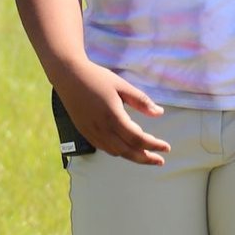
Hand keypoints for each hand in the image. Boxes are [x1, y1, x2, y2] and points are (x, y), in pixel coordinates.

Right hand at [54, 61, 170, 165]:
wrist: (67, 74)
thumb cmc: (96, 77)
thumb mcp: (121, 85)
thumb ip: (141, 100)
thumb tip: (159, 113)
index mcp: (113, 116)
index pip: (138, 139)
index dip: (154, 145)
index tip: (167, 147)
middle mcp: (102, 128)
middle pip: (128, 151)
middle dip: (146, 158)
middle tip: (160, 160)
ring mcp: (91, 131)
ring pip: (115, 152)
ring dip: (132, 156)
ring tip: (144, 153)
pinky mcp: (84, 130)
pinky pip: (104, 147)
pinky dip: (117, 151)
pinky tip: (124, 146)